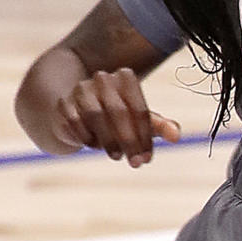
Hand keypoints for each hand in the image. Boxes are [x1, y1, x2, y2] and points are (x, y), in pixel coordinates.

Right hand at [54, 67, 180, 165]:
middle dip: (129, 140)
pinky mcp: (64, 104)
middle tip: (136, 163)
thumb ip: (158, 125)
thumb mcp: (137, 117)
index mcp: (125, 77)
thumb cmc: (114, 114)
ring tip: (117, 156)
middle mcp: (103, 79)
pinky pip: (76, 122)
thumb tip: (177, 136)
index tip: (147, 158)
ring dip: (108, 140)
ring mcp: (82, 90)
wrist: (76, 108)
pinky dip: (86, 137)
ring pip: (96, 116)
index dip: (145, 136)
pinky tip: (93, 144)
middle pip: (119, 111)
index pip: (139, 108)